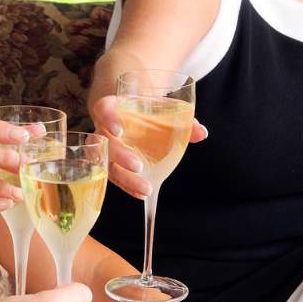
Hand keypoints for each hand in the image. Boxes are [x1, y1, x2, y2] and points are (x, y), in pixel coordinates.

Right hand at [90, 95, 207, 198]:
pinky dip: (128, 186)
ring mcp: (104, 148)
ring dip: (123, 178)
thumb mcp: (162, 107)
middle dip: (119, 156)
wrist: (132, 112)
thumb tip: (201, 133)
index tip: (119, 131)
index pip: (103, 110)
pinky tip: (142, 194)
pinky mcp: (111, 164)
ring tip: (145, 189)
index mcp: (113, 107)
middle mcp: (103, 128)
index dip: (108, 119)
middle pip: (102, 143)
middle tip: (138, 166)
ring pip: (105, 164)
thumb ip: (182, 119)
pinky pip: (114, 176)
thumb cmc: (146, 109)